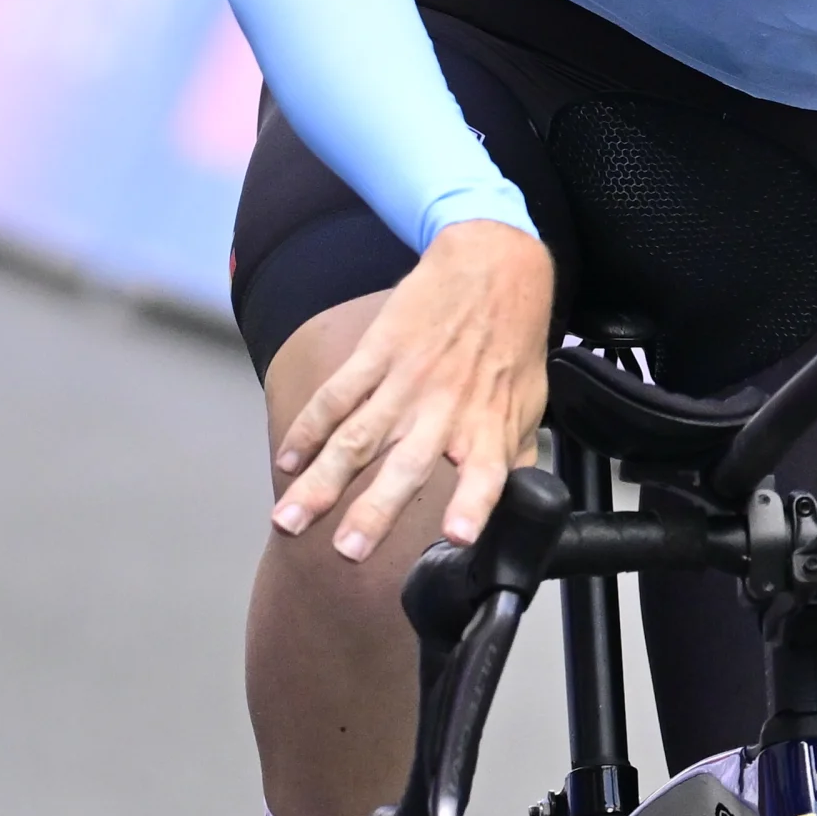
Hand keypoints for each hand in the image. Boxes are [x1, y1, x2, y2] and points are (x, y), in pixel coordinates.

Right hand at [270, 221, 552, 559]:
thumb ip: (514, 458)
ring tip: (288, 520)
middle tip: (346, 551)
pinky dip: (309, 428)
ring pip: (356, 440)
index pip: (487, 474)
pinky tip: (288, 458)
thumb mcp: (528, 403)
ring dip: (320, 483)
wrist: (492, 264)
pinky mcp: (377, 353)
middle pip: (405, 467)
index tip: (459, 537)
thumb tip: (519, 506)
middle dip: (372, 512)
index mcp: (487, 425)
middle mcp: (445, 409)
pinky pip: (337, 396)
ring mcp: (406, 381)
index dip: (475, 505)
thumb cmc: (511, 341)